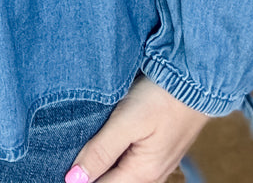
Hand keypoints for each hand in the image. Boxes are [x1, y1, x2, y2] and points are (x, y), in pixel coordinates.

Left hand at [64, 75, 207, 182]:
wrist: (197, 80)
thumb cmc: (162, 98)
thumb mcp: (127, 120)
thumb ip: (101, 150)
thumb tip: (74, 180)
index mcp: (142, 174)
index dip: (76, 179)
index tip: (56, 166)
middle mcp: (151, 176)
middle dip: (88, 174)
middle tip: (63, 156)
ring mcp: (156, 164)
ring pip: (120, 175)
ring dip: (101, 166)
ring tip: (81, 147)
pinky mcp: (157, 150)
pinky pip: (130, 164)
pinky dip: (113, 158)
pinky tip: (102, 143)